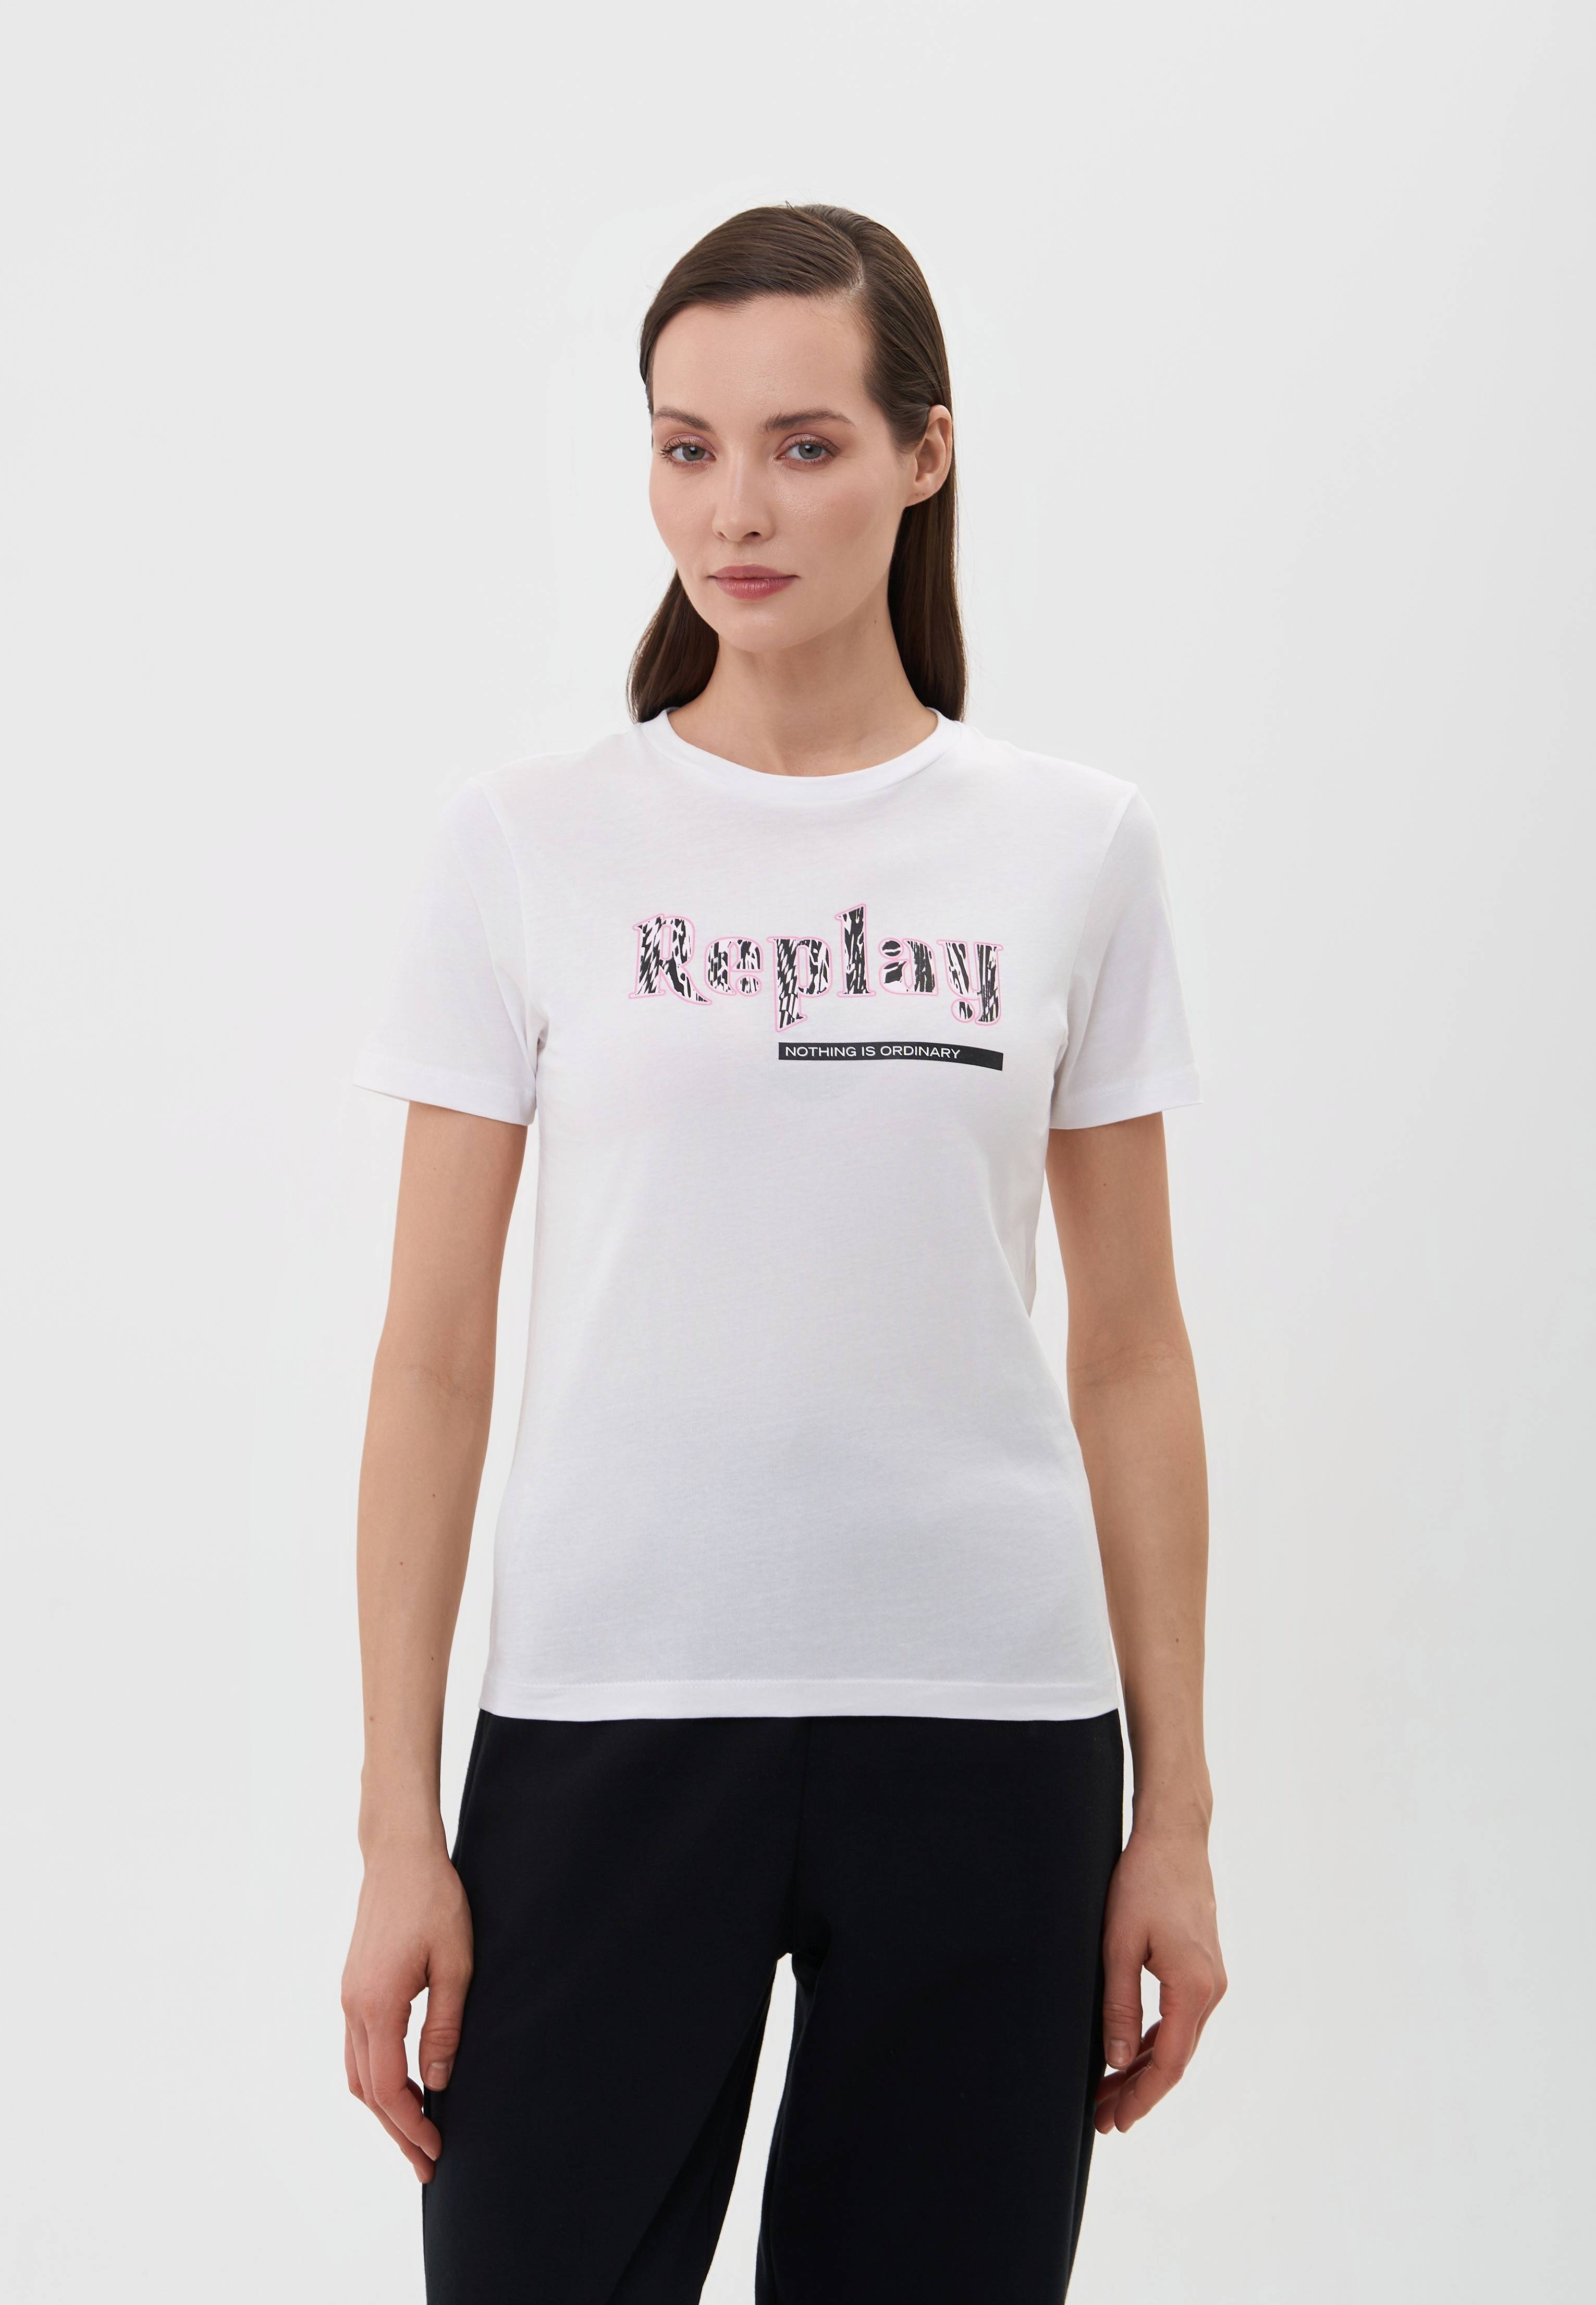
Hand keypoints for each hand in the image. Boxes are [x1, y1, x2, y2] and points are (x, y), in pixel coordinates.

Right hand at [341, 1838, 473, 2180]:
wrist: (400, 1855)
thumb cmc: (435, 1900)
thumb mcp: (455, 1963)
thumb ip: (445, 2025)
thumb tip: (440, 2083)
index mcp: (377, 2005)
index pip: (388, 2088)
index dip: (411, 2125)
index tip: (435, 2150)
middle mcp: (353, 2007)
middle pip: (368, 2090)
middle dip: (397, 2130)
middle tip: (426, 2162)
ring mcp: (348, 1997)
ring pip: (358, 2073)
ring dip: (384, 2108)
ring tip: (416, 2133)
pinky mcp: (353, 1987)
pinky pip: (358, 2049)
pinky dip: (377, 2079)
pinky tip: (404, 2085)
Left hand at [1096, 1821, 1225, 2133]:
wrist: (1175, 1837)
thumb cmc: (1144, 1882)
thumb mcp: (1119, 1943)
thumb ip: (1120, 2004)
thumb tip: (1117, 2059)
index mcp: (1193, 1988)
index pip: (1169, 2063)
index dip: (1142, 2098)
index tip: (1116, 2122)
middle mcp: (1211, 1991)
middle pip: (1175, 2059)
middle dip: (1139, 2092)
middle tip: (1103, 2118)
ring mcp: (1211, 1980)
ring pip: (1178, 2041)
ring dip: (1145, 2069)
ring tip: (1109, 2093)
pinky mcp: (1203, 1969)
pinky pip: (1180, 2019)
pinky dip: (1155, 2041)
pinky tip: (1130, 2054)